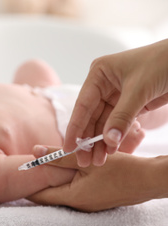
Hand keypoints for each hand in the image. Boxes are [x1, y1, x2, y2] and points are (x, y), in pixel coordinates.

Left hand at [28, 145, 162, 211]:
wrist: (150, 180)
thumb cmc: (121, 169)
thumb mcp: (87, 159)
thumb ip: (59, 155)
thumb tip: (34, 151)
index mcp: (73, 198)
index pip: (39, 196)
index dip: (26, 185)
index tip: (17, 172)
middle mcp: (78, 205)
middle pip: (48, 195)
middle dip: (37, 181)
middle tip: (28, 165)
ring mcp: (87, 204)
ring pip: (60, 192)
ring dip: (52, 179)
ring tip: (44, 163)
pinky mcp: (94, 199)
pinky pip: (72, 190)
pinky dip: (65, 180)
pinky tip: (65, 167)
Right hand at [64, 39, 167, 166]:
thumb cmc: (163, 62)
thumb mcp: (139, 90)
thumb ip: (122, 116)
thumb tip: (108, 141)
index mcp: (99, 74)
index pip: (83, 105)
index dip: (75, 128)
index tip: (68, 147)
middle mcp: (103, 85)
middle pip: (90, 117)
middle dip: (88, 139)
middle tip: (84, 161)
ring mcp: (115, 96)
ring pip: (103, 123)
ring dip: (101, 142)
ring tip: (98, 161)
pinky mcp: (128, 104)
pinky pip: (116, 124)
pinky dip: (114, 138)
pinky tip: (110, 151)